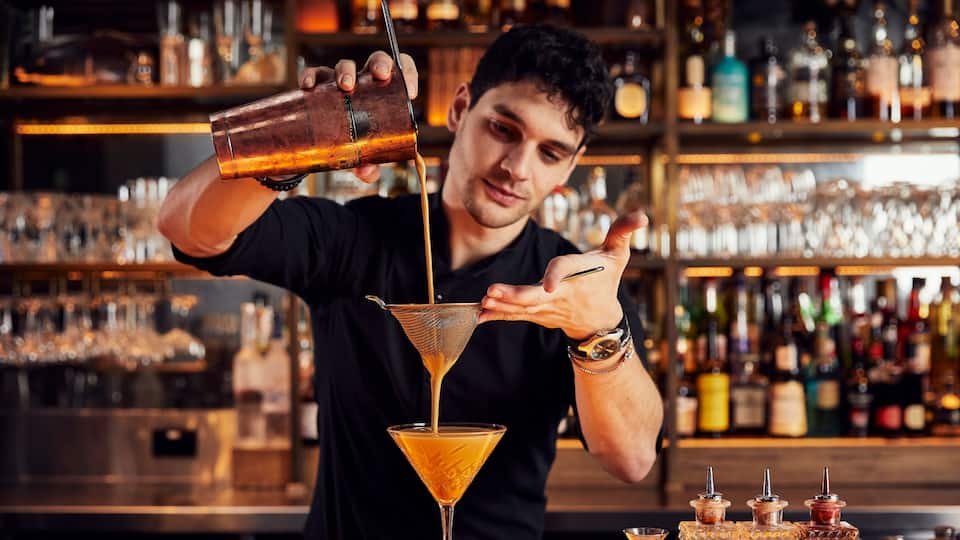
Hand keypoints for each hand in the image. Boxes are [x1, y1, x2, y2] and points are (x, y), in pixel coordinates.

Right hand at [299, 50, 418, 183]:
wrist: (322, 144)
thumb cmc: (353, 145)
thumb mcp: (364, 157)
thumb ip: (369, 167)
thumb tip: (367, 173)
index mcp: (383, 94)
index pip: (400, 71)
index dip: (407, 74)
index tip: (411, 92)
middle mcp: (364, 83)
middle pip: (375, 61)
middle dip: (379, 64)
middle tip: (380, 75)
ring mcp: (339, 82)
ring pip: (345, 65)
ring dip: (346, 71)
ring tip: (345, 86)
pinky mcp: (318, 87)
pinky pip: (314, 75)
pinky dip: (311, 76)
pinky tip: (309, 86)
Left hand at [478, 211, 647, 340]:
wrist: (599, 320)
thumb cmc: (605, 281)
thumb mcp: (618, 255)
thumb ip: (623, 232)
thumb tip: (642, 215)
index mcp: (577, 277)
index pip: (565, 272)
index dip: (557, 276)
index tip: (549, 284)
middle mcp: (560, 295)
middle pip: (536, 297)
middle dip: (515, 296)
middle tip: (493, 292)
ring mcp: (547, 308)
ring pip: (522, 308)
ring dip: (502, 306)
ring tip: (484, 301)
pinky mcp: (536, 314)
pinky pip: (515, 316)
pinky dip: (498, 316)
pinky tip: (480, 314)